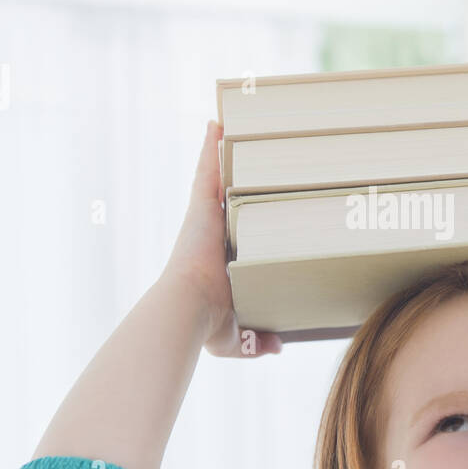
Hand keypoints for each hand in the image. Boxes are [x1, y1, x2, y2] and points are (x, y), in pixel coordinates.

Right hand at [161, 120, 282, 358]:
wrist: (189, 308)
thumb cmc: (207, 324)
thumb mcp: (237, 337)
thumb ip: (258, 339)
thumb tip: (278, 346)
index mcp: (217, 258)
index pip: (232, 228)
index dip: (239, 211)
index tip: (250, 198)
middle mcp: (210, 233)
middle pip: (224, 195)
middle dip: (233, 173)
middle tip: (246, 149)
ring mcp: (204, 217)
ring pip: (216, 177)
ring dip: (221, 152)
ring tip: (233, 122)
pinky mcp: (201, 207)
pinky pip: (206, 170)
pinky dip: (209, 147)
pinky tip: (215, 122)